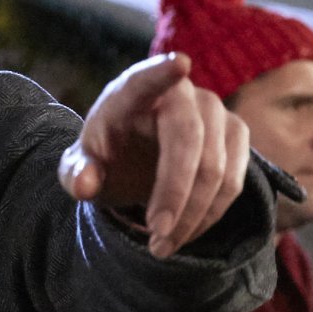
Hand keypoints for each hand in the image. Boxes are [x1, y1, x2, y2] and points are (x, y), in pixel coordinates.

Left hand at [58, 52, 253, 257]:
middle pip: (188, 141)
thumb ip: (76, 174)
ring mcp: (214, 111)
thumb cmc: (107, 158)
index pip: (145, 79)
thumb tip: (85, 184)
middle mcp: (179, 93)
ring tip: (162, 247)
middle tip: (156, 239)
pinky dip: (210, 215)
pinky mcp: (235, 134)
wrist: (137, 161)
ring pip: (216, 168)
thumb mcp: (81, 168)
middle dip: (175, 195)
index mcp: (130, 92)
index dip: (161, 73)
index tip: (179, 65)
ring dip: (192, 216)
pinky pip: (233, 181)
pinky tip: (185, 233)